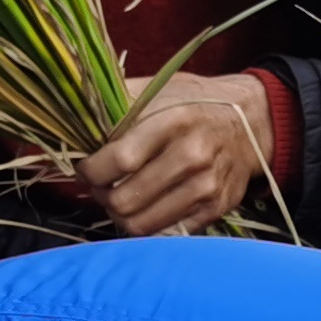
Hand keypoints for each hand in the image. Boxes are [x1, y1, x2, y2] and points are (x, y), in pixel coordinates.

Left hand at [75, 70, 273, 236]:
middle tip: (100, 185)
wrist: (251, 123)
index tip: (84, 167)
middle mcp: (193, 156)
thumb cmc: (193, 103)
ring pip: (141, 225)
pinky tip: (145, 205)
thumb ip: (114, 101)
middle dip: (102, 196)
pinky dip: (147, 223)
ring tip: (118, 197)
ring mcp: (207, 187)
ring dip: (120, 215)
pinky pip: (165, 232)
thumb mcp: (158, 89)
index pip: (119, 161)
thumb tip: (68, 113)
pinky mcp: (216, 209)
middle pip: (125, 200)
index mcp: (174, 120)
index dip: (91, 171)